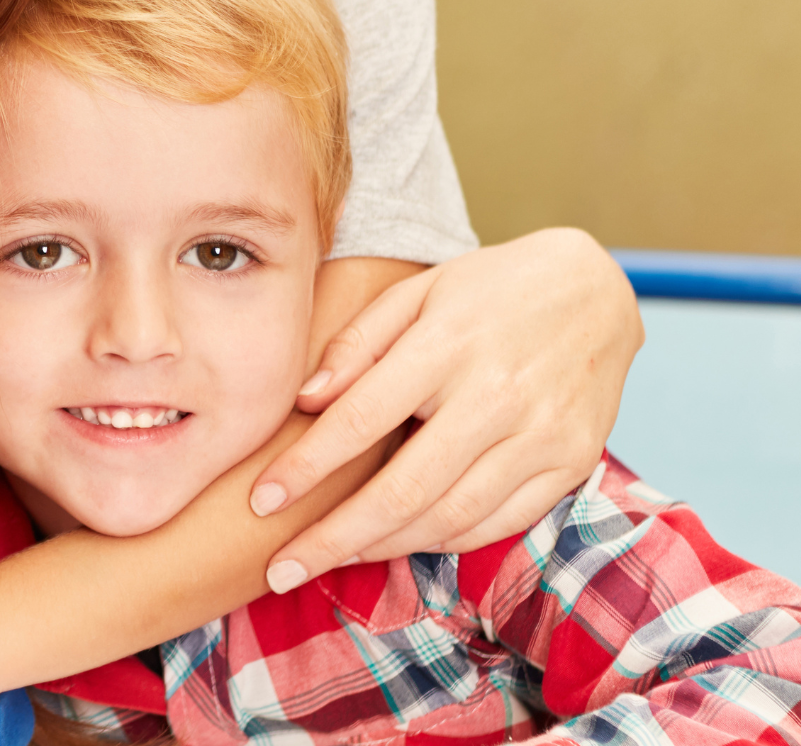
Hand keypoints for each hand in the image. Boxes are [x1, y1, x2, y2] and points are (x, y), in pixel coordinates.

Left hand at [250, 228, 640, 590]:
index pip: (360, 420)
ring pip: (450, 516)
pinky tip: (400, 543)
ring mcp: (542, 435)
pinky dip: (445, 540)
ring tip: (330, 559)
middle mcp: (498, 395)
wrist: (595, 288)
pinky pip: (499, 521)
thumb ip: (358, 344)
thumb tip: (306, 401)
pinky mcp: (572, 462)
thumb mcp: (415, 292)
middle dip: (334, 537)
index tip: (260, 501)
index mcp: (447, 344)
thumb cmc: (488, 288)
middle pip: (404, 488)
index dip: (306, 467)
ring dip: (383, 547)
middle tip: (280, 569)